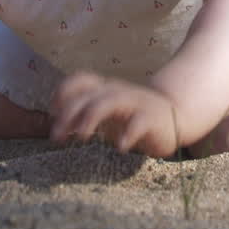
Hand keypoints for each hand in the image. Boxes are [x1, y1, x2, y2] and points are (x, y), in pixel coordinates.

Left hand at [50, 71, 180, 157]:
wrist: (176, 112)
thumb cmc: (133, 114)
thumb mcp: (107, 112)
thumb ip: (85, 115)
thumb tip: (57, 125)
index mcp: (106, 88)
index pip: (80, 80)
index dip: (62, 92)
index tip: (52, 112)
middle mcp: (117, 92)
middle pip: (87, 96)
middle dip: (68, 115)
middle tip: (56, 137)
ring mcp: (134, 103)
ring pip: (108, 102)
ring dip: (90, 118)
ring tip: (82, 137)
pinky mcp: (151, 118)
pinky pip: (138, 123)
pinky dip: (127, 134)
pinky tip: (120, 148)